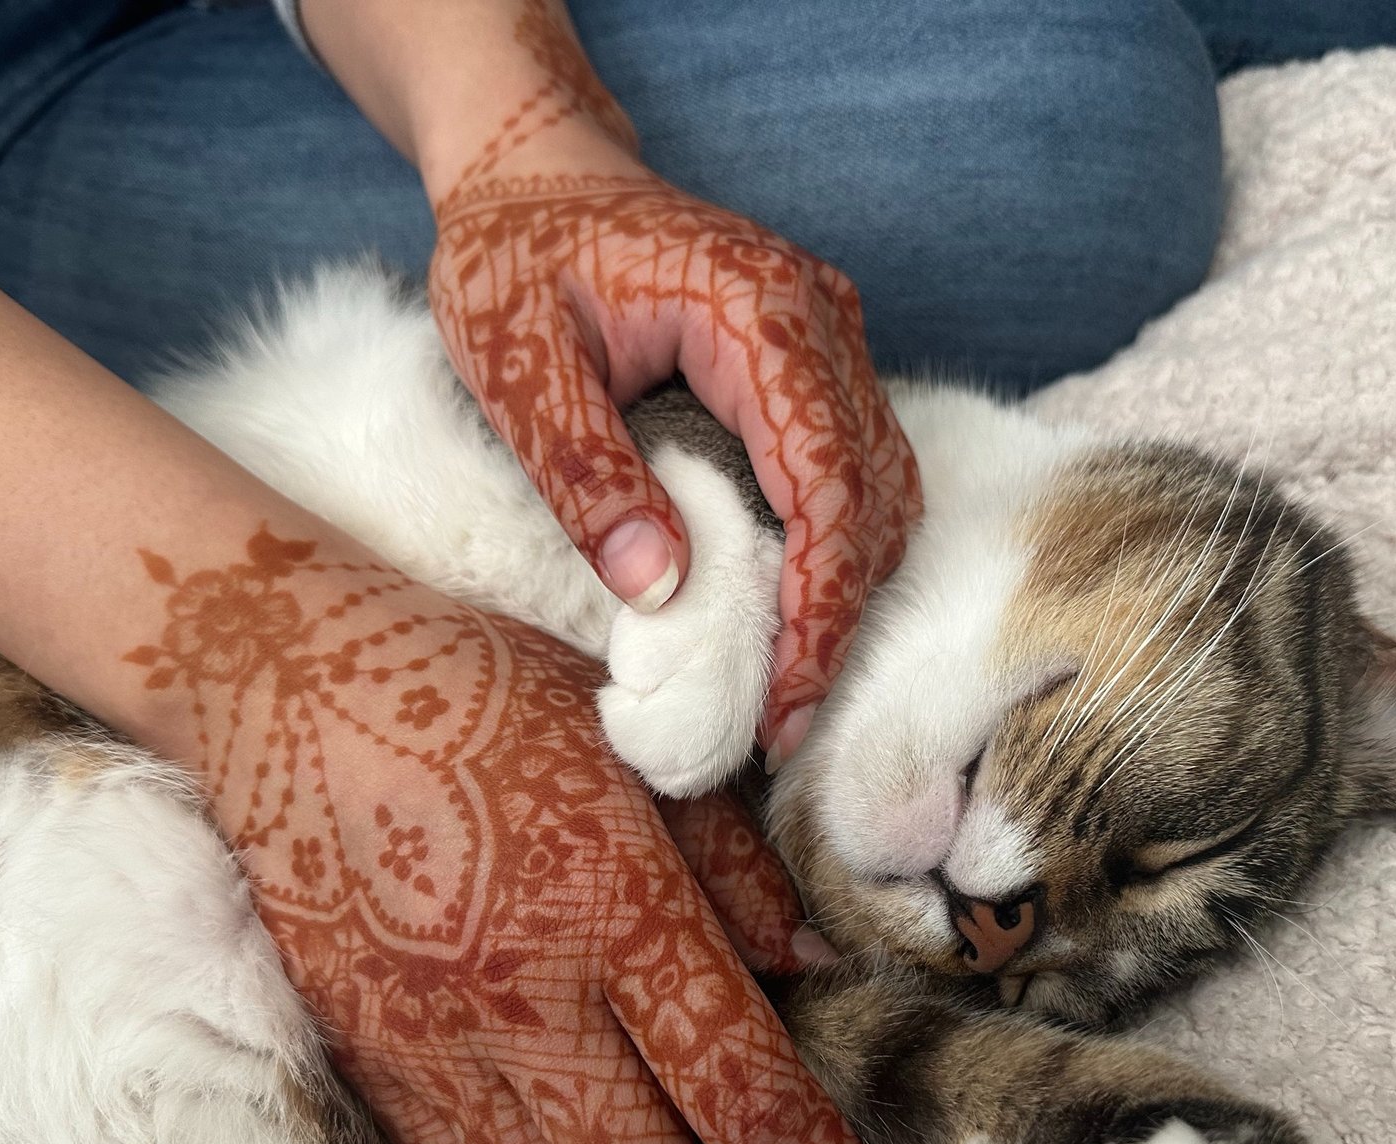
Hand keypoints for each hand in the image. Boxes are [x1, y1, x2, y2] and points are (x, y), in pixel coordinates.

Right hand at [123, 523, 936, 1143]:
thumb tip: (809, 970)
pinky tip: (558, 1119)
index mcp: (617, 908)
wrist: (287, 682)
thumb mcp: (639, 746)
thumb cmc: (481, 690)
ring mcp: (435, 1040)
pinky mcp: (370, 1055)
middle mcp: (528, 997)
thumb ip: (737, 867)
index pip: (752, 1102)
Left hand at [429, 124, 918, 765]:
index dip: (817, 600)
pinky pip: (854, 465)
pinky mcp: (812, 359)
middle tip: (785, 722)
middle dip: (839, 617)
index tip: (788, 698)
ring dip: (846, 589)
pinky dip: (836, 546)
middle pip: (873, 493)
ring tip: (790, 685)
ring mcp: (826, 335)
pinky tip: (790, 609)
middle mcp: (817, 317)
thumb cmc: (514, 254)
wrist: (535, 169)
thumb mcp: (516, 364)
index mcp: (756, 311)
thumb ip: (583, 471)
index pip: (824, 478)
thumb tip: (656, 589)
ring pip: (881, 485)